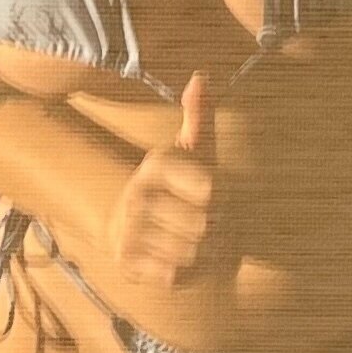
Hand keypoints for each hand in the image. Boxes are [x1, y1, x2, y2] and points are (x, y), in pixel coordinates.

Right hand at [107, 71, 216, 291]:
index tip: (217, 196)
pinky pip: (174, 276)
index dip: (224, 199)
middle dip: (218, 230)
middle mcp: (137, 196)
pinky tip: (183, 260)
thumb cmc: (176, 184)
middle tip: (213, 226)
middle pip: (205, 225)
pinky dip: (187, 273)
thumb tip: (201, 77)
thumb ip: (199, 115)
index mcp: (157, 165)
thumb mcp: (190, 149)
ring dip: (205, 254)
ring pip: (192, 253)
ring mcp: (128, 230)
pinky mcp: (127, 261)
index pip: (212, 191)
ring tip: (200, 243)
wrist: (127, 222)